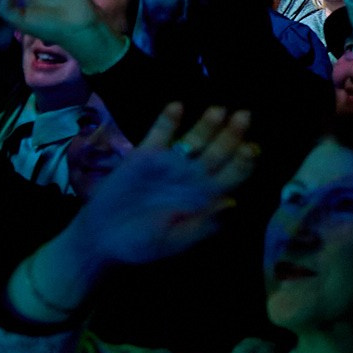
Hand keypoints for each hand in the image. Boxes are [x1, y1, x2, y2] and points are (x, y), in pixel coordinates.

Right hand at [61, 103, 260, 269]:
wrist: (102, 238)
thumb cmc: (142, 244)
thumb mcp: (172, 242)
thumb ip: (201, 224)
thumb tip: (232, 203)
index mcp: (206, 196)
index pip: (234, 174)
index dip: (244, 161)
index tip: (250, 149)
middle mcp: (194, 175)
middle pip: (220, 150)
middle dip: (233, 134)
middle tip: (244, 116)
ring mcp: (171, 162)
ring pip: (195, 138)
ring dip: (207, 124)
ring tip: (218, 111)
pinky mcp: (146, 154)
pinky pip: (161, 133)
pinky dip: (168, 120)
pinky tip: (177, 108)